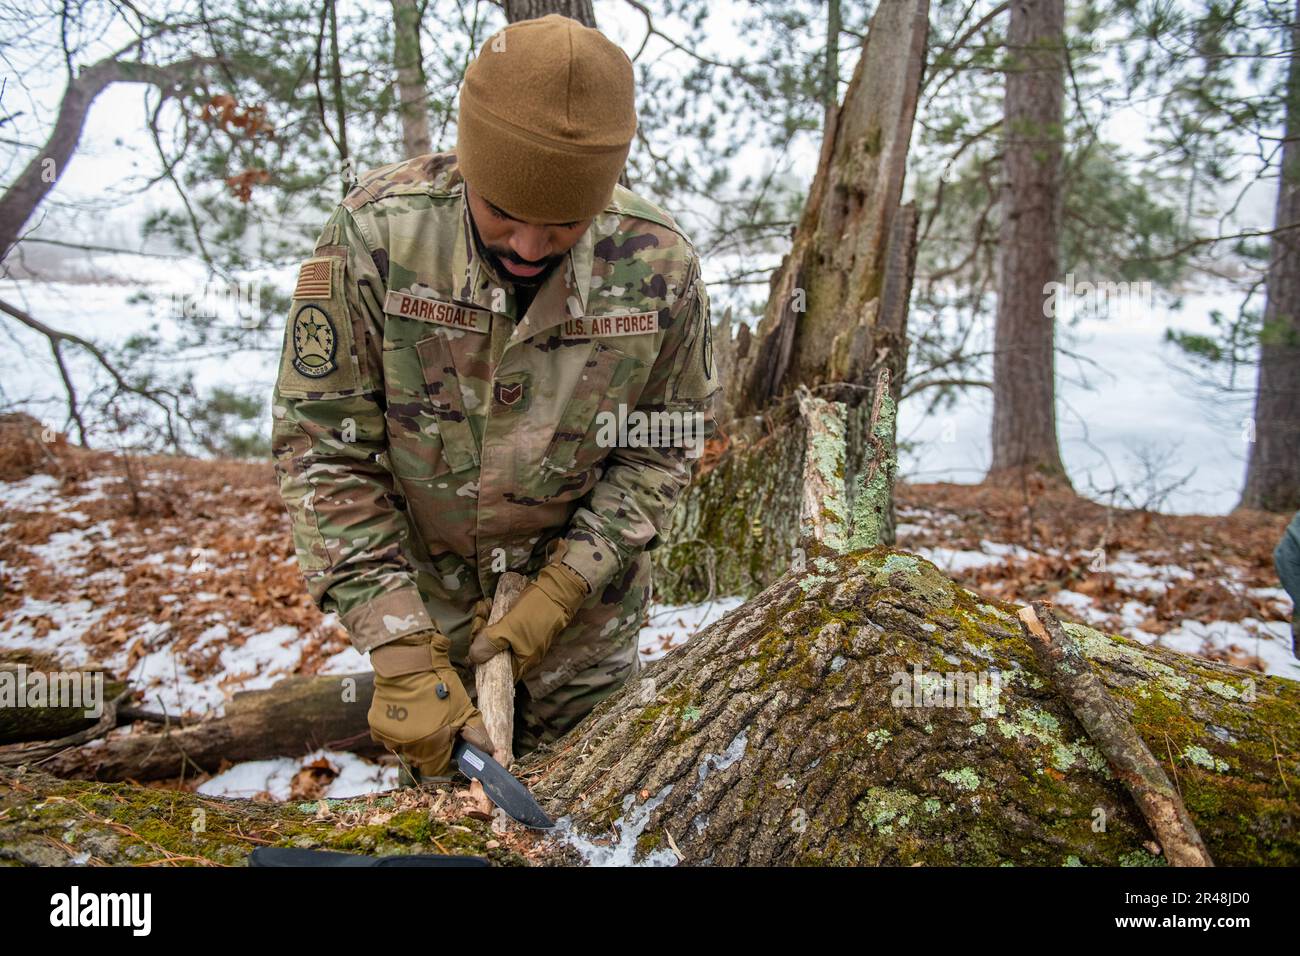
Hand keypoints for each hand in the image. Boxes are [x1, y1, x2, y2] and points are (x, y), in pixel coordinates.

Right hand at [367, 628, 494, 778]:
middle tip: (436, 724)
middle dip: (430, 747)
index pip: (438, 768)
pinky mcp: (376, 726)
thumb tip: (491, 753)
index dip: (445, 756)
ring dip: (412, 739)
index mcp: (432, 745)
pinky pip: (388, 736)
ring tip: (420, 716)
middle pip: (420, 759)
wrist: (410, 661)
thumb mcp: (464, 709)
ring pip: (404, 748)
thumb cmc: (441, 685)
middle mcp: (408, 746)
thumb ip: (477, 734)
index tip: (449, 742)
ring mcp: (390, 737)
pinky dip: (396, 729)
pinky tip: (405, 712)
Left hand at [468, 543, 589, 681]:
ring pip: (496, 637)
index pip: (497, 673)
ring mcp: (520, 639)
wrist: (556, 591)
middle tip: (478, 621)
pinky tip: (487, 604)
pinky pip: (502, 626)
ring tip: (482, 606)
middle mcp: (521, 654)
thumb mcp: (510, 629)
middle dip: (481, 637)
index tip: (469, 652)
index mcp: (522, 662)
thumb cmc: (535, 614)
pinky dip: (493, 617)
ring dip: (485, 624)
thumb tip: (473, 658)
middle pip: (494, 653)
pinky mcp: (519, 625)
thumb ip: (491, 644)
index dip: (482, 664)